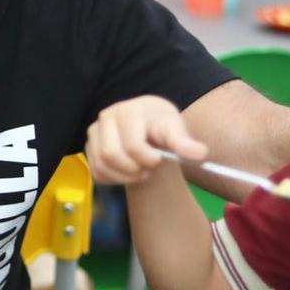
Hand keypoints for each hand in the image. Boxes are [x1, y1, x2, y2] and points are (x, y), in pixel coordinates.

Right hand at [86, 95, 206, 184]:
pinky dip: (114, 179)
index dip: (147, 160)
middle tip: (149, 169)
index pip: (132, 144)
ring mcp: (95, 132)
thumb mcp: (176, 131)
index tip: (159, 161)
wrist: (149, 129)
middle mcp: (106, 117)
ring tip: (141, 172)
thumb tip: (200, 154)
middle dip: (133, 169)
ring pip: (102, 165)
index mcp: (129, 110)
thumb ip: (185, 142)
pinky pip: (96, 172)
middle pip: (112, 154)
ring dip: (124, 177)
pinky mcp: (89, 147)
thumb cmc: (162, 126)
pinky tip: (128, 173)